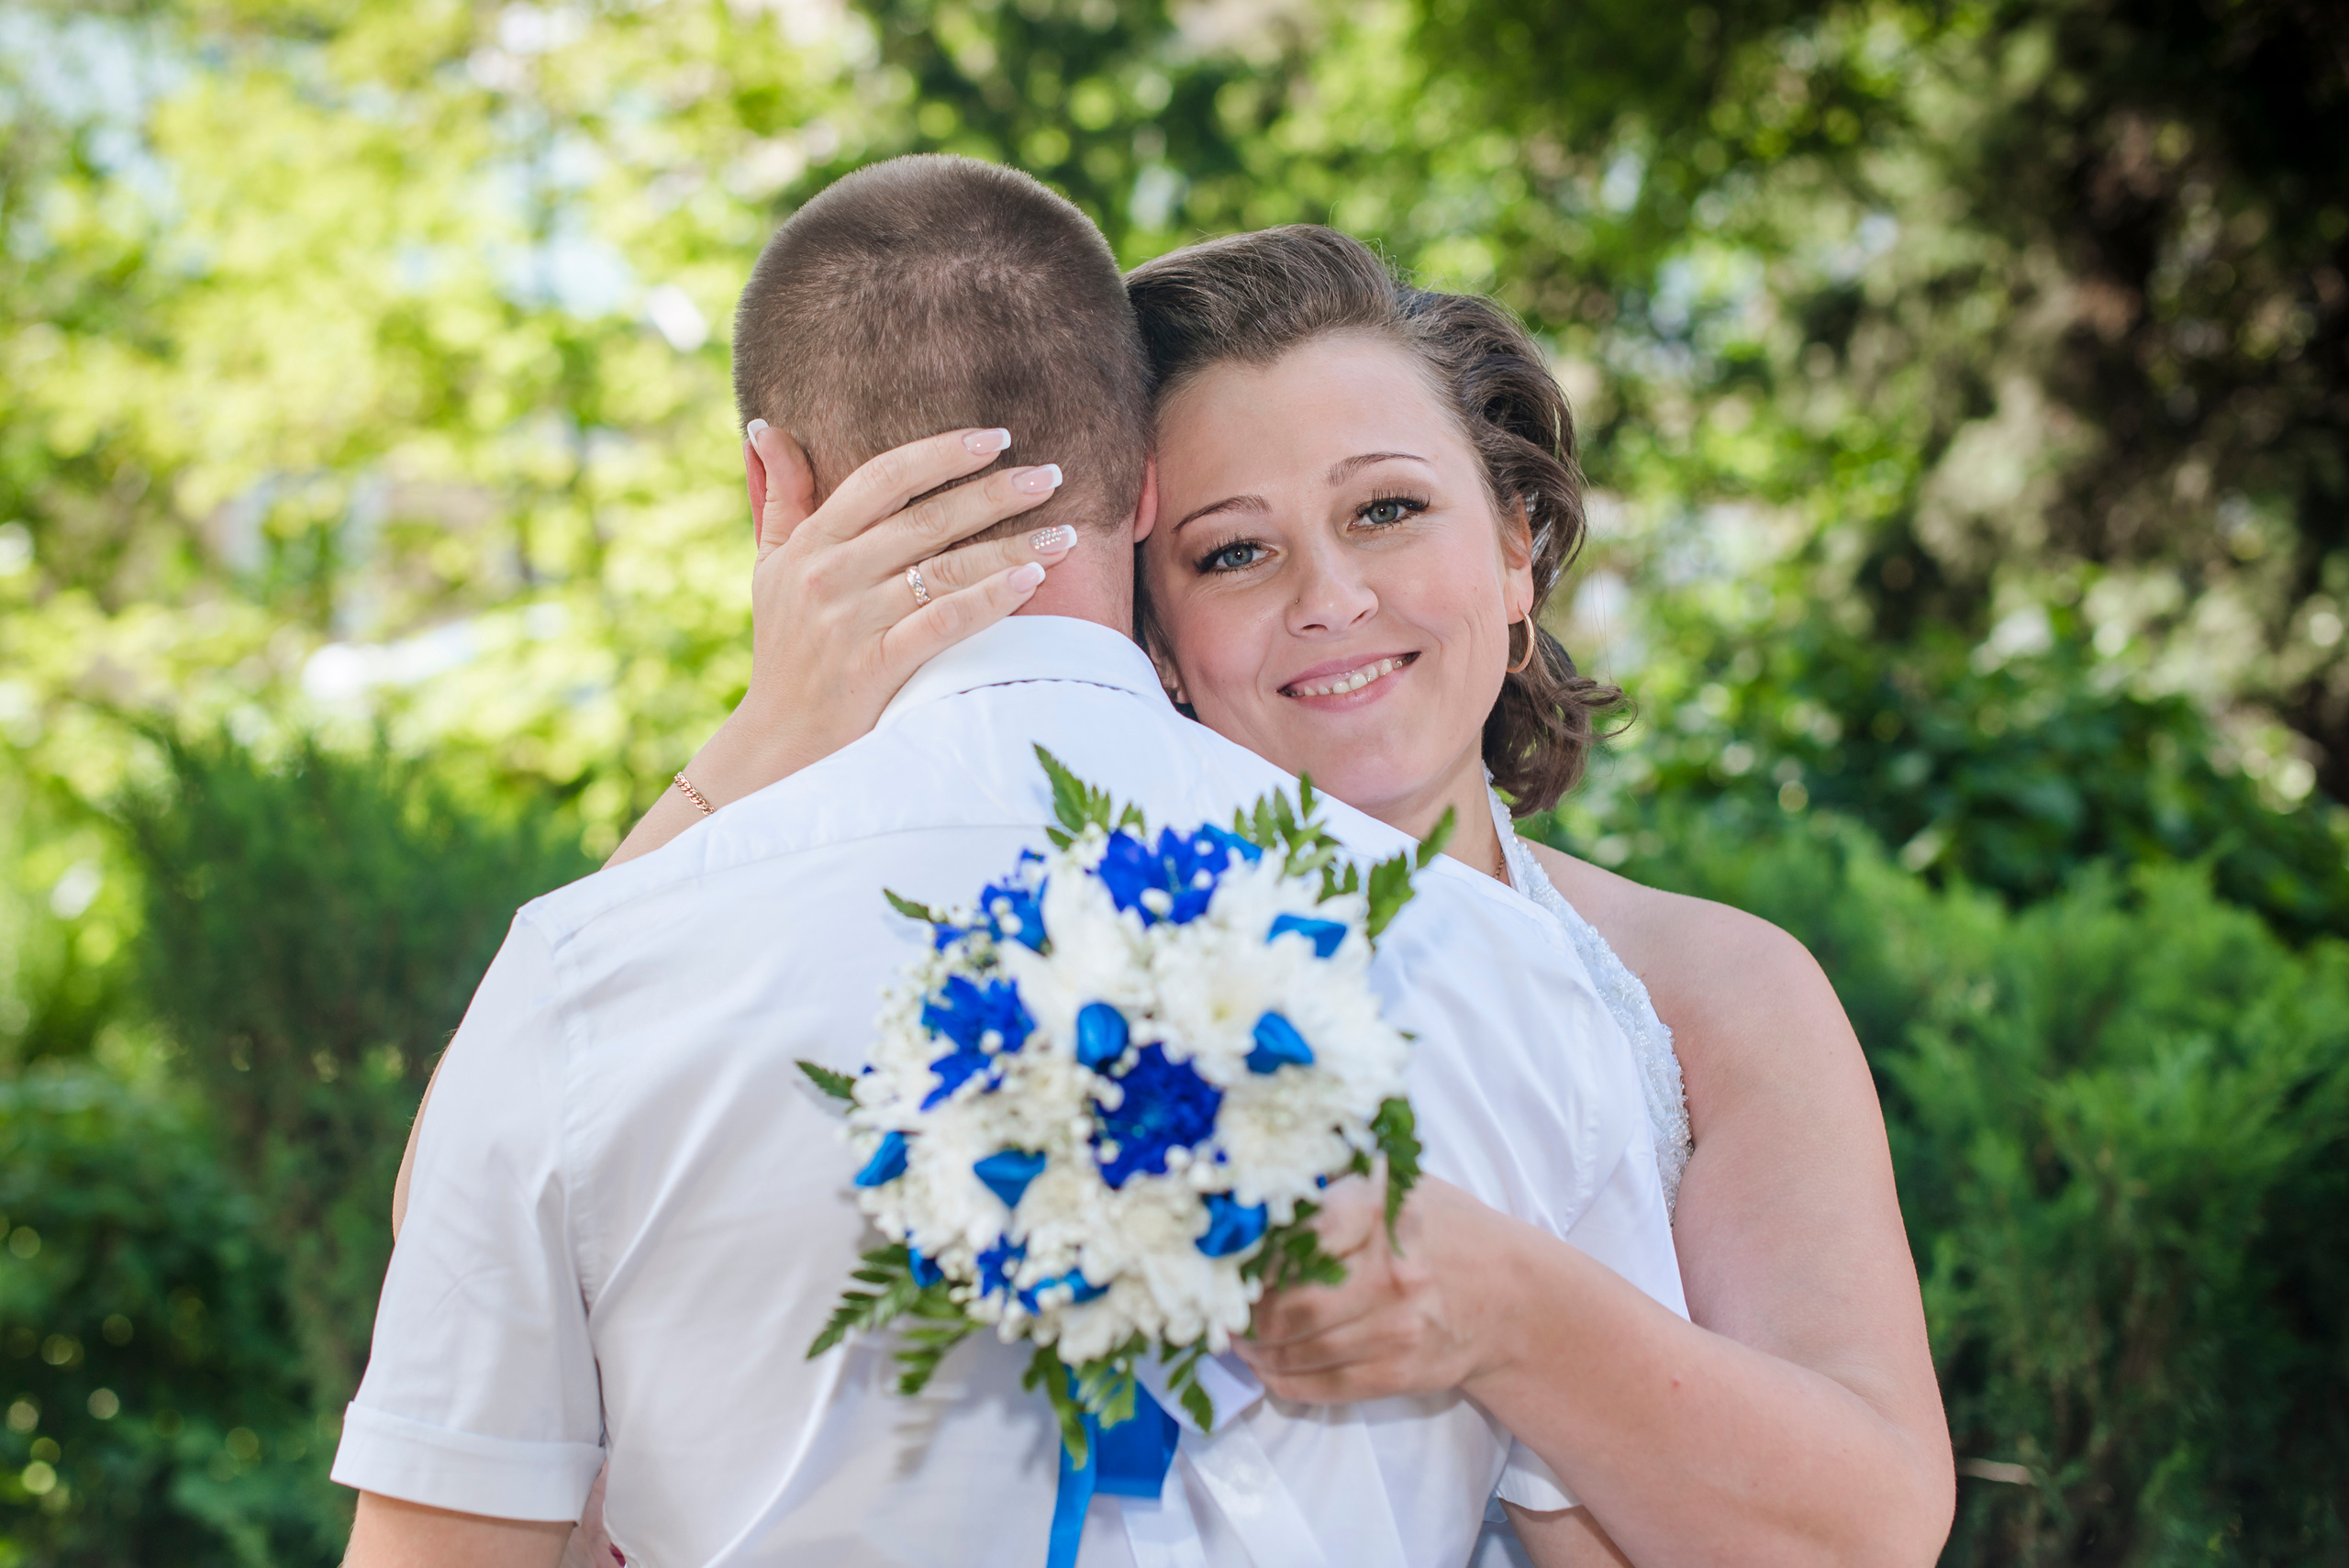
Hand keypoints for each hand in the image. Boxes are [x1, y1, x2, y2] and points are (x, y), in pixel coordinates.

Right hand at [729, 420, 1075, 774]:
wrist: (779, 738)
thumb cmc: (784, 647)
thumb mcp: (770, 566)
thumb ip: (780, 497)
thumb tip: (767, 428)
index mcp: (812, 542)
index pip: (884, 478)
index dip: (943, 453)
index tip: (997, 438)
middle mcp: (832, 574)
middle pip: (927, 519)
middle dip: (996, 493)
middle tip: (1050, 476)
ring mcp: (854, 621)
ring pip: (946, 569)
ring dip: (1012, 546)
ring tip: (1064, 533)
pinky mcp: (877, 666)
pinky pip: (944, 622)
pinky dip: (990, 599)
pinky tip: (1031, 581)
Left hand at [1235, 1172, 1525, 1404]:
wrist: (1512, 1294)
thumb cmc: (1442, 1229)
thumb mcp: (1395, 1185)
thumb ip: (1333, 1193)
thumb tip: (1252, 1206)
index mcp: (1378, 1213)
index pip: (1292, 1244)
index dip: (1248, 1264)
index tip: (1226, 1269)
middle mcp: (1388, 1273)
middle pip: (1289, 1306)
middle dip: (1246, 1318)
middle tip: (1226, 1315)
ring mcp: (1397, 1329)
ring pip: (1301, 1351)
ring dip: (1258, 1354)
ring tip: (1241, 1343)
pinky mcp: (1402, 1372)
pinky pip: (1327, 1386)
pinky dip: (1286, 1382)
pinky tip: (1270, 1370)